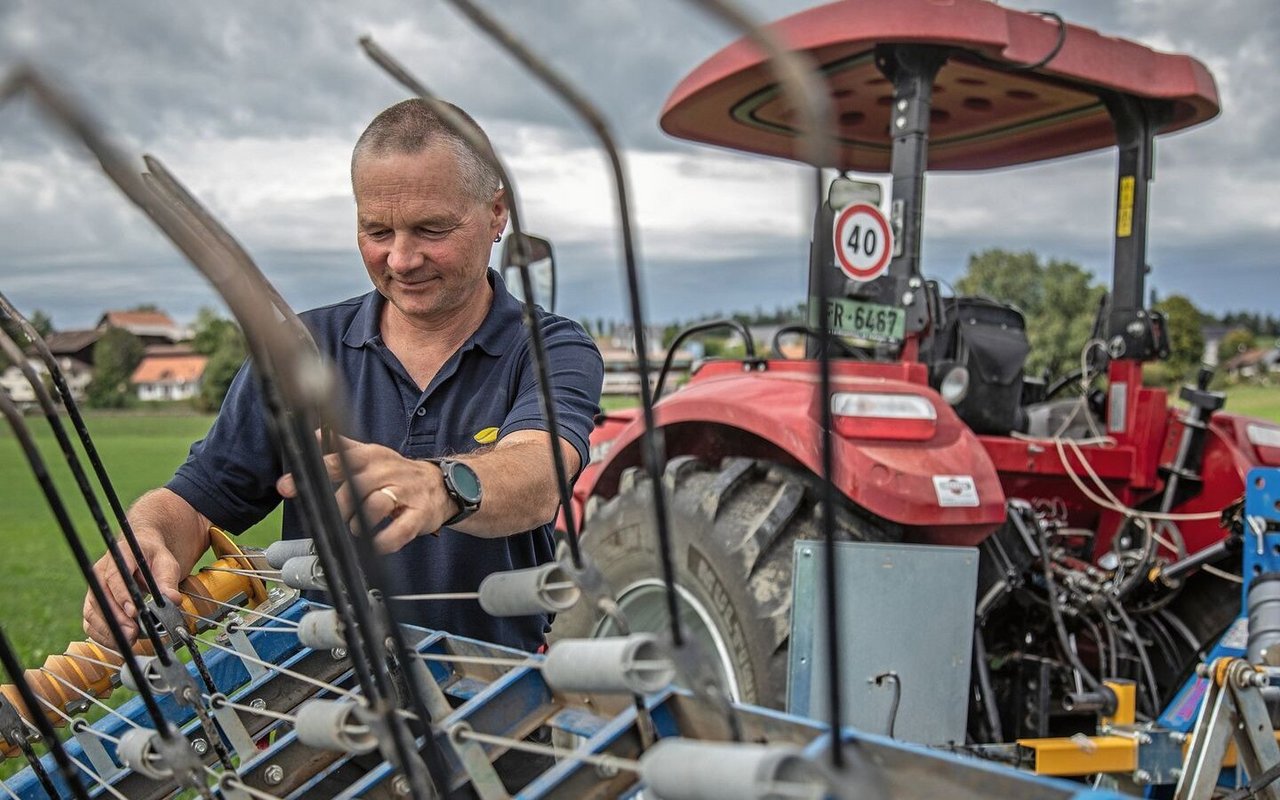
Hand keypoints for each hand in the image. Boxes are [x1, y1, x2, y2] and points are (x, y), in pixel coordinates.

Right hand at [82, 530, 183, 647]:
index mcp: (119, 556)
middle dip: (116, 618)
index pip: (114, 577)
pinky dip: (103, 635)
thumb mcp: (166, 565)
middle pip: (100, 597)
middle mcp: (101, 571)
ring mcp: (95, 588)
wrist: (144, 555)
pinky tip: (118, 642)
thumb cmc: (154, 559)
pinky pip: (90, 622)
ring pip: (92, 612)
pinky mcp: (94, 603)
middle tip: (132, 634)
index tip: (133, 613)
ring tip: (128, 640)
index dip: (121, 596)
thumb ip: (168, 581)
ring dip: (109, 630)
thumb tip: (173, 599)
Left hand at [276, 435, 455, 553]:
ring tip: (357, 528)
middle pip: (353, 486)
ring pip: (375, 507)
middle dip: (336, 506)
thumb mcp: (372, 455)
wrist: (443, 486)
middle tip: (332, 517)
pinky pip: (397, 532)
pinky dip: (382, 542)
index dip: (313, 471)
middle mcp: (388, 471)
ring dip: (358, 523)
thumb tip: (311, 437)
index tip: (288, 485)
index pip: (339, 459)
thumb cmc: (399, 473)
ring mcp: (406, 493)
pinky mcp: (419, 515)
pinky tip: (375, 544)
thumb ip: (340, 448)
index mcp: (373, 456)